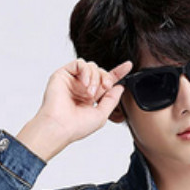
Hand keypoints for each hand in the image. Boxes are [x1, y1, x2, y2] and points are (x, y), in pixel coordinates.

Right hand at [16, 58, 132, 160]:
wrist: (60, 127)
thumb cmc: (77, 126)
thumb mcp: (102, 115)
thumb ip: (112, 100)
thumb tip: (120, 87)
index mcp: (91, 97)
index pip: (105, 81)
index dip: (117, 73)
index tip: (128, 66)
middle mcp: (81, 88)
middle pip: (100, 72)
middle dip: (106, 78)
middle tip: (106, 87)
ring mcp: (72, 80)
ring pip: (91, 66)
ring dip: (95, 78)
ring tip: (90, 93)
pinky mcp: (63, 74)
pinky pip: (80, 63)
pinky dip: (86, 72)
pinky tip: (84, 84)